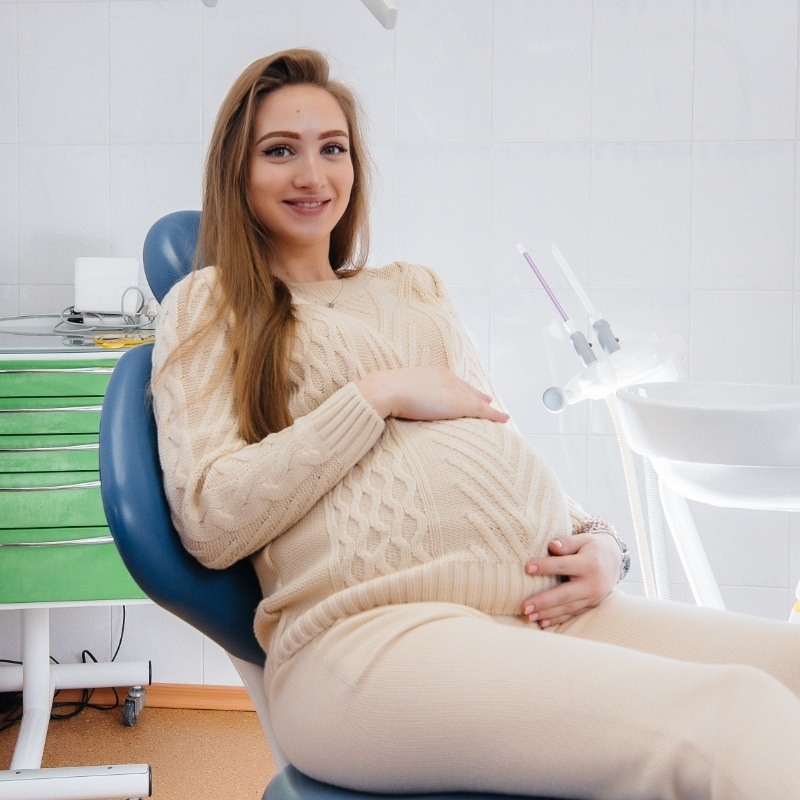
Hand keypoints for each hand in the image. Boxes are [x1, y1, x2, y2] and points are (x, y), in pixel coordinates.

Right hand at [357, 365, 508, 422]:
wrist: (385, 391)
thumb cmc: (383, 392)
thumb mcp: (396, 390)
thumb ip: (402, 394)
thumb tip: (394, 402)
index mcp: (433, 372)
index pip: (453, 382)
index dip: (463, 389)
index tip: (469, 394)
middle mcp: (448, 377)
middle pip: (468, 389)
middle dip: (478, 396)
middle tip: (488, 401)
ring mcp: (454, 389)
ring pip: (477, 400)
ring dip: (488, 408)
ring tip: (498, 414)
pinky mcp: (460, 404)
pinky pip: (483, 411)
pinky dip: (495, 416)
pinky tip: (503, 419)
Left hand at [520, 533, 620, 627]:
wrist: (614, 561)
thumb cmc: (592, 548)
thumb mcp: (583, 539)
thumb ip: (567, 542)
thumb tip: (551, 545)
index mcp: (590, 564)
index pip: (564, 565)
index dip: (546, 566)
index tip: (527, 568)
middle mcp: (592, 584)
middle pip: (565, 594)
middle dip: (543, 601)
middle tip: (524, 606)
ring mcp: (593, 598)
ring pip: (567, 608)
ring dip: (547, 613)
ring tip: (528, 616)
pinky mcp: (591, 606)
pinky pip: (572, 614)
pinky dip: (557, 619)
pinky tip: (542, 622)